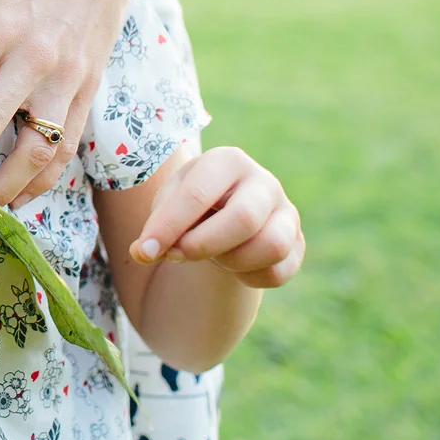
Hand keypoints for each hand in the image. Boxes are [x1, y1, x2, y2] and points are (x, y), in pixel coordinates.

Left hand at [129, 147, 304, 288]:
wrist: (224, 212)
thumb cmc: (192, 204)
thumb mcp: (170, 202)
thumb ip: (157, 226)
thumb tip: (143, 253)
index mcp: (227, 161)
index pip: (198, 194)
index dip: (168, 227)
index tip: (144, 251)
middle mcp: (263, 181)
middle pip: (244, 218)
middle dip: (204, 245)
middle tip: (177, 255)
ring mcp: (286, 212)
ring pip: (271, 246)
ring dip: (231, 261)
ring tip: (213, 255)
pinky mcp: (297, 243)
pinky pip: (278, 272)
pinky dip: (249, 277)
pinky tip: (234, 266)